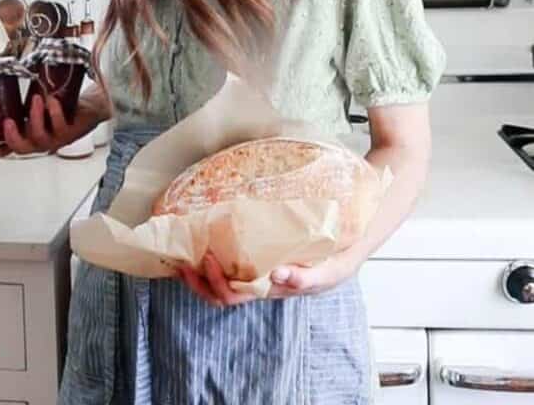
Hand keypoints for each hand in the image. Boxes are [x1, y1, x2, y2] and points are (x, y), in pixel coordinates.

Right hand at [0, 88, 107, 158]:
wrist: (89, 108)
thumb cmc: (61, 108)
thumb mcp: (38, 108)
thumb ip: (23, 105)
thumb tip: (4, 81)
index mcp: (30, 137)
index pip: (8, 149)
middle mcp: (41, 142)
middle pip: (21, 149)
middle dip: (12, 137)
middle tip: (8, 121)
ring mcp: (55, 139)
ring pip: (40, 137)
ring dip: (35, 117)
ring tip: (36, 98)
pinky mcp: (70, 133)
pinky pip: (59, 126)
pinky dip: (54, 112)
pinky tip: (53, 101)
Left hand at [177, 249, 362, 307]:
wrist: (352, 240)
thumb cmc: (339, 258)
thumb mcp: (330, 270)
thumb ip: (308, 278)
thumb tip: (278, 276)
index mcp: (274, 288)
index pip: (236, 294)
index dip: (215, 281)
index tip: (207, 256)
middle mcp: (262, 283)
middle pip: (221, 293)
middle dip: (198, 281)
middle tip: (183, 259)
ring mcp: (258, 271)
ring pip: (221, 282)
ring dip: (198, 274)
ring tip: (182, 256)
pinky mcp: (260, 255)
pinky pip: (231, 262)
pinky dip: (211, 259)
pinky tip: (200, 243)